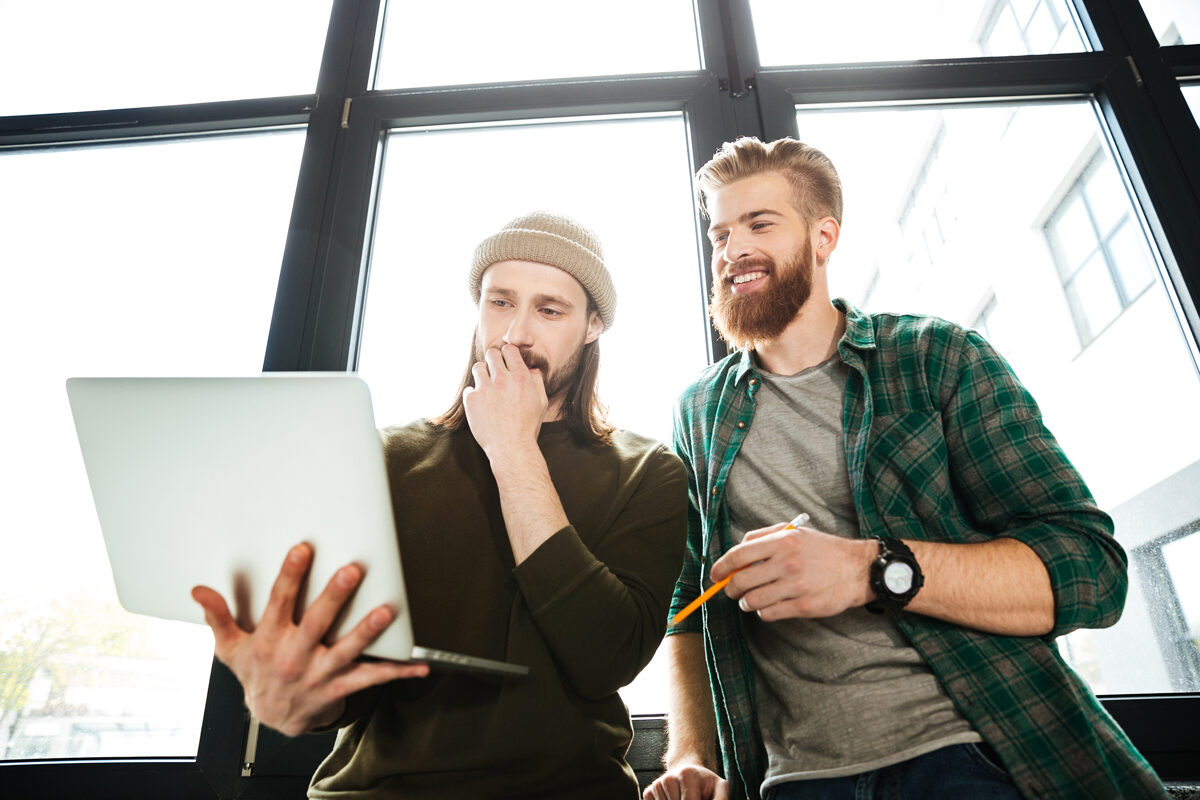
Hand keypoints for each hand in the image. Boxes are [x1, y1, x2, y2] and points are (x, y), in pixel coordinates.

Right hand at [191, 543, 428, 736]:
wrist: (272, 719)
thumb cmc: (254, 675)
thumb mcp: (230, 648)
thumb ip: (218, 616)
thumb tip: (199, 589)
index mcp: (269, 640)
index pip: (278, 602)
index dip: (290, 575)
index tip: (302, 550)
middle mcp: (294, 656)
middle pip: (316, 623)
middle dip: (334, 597)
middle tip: (351, 571)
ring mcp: (318, 673)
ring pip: (345, 650)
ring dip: (366, 631)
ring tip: (385, 612)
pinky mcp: (339, 688)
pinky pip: (370, 680)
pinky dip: (396, 672)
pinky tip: (419, 665)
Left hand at [462, 343, 547, 458]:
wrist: (511, 448)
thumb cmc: (528, 427)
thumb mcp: (541, 402)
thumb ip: (537, 381)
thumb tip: (530, 368)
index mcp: (521, 377)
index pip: (509, 349)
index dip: (507, 354)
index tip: (506, 362)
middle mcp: (502, 379)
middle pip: (492, 354)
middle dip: (493, 360)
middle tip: (494, 372)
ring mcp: (485, 388)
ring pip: (478, 367)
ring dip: (482, 374)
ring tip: (486, 387)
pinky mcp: (471, 400)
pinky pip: (469, 388)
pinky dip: (474, 395)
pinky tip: (481, 406)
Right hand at [643, 765, 730, 799]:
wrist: (688, 772)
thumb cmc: (705, 783)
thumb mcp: (719, 787)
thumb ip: (721, 799)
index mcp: (687, 775)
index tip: (701, 799)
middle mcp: (669, 777)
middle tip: (694, 797)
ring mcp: (657, 784)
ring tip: (684, 798)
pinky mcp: (649, 790)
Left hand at [710, 520, 873, 621]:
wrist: (858, 569)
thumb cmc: (823, 550)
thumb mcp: (795, 532)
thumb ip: (763, 537)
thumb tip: (736, 550)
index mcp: (782, 542)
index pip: (738, 555)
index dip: (720, 567)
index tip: (714, 575)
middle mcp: (787, 563)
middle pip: (741, 581)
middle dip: (730, 589)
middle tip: (732, 591)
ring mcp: (795, 586)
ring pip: (752, 601)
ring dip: (746, 603)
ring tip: (751, 600)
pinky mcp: (804, 606)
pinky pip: (769, 614)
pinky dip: (763, 612)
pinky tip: (770, 606)